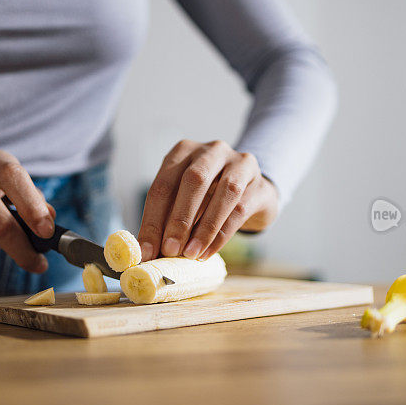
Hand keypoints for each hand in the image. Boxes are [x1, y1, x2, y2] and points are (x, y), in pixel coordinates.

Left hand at [138, 139, 278, 261]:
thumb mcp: (185, 200)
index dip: (152, 220)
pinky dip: (221, 234)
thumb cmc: (209, 197)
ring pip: (223, 192)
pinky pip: (240, 209)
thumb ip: (167, 218)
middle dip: (179, 219)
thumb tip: (148, 250)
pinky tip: (208, 252)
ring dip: (204, 228)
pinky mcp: (259, 182)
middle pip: (193, 181)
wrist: (252, 193)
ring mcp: (239, 162)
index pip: (163, 185)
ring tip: (190, 254)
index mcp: (183, 150)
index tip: (146, 251)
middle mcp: (211, 150)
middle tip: (169, 250)